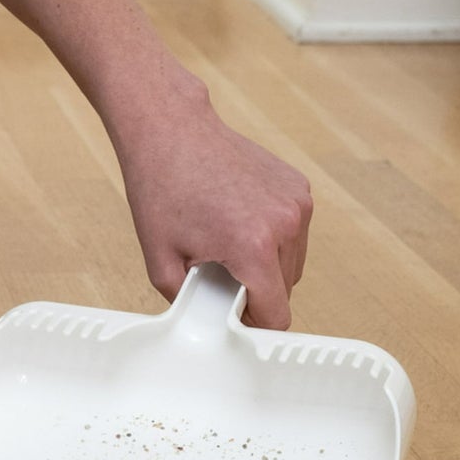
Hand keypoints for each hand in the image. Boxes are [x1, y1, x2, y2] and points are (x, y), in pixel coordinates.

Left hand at [113, 84, 312, 328]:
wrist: (172, 133)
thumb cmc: (161, 190)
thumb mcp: (160, 262)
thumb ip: (189, 302)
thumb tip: (207, 323)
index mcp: (252, 246)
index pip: (276, 314)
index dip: (254, 326)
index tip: (235, 321)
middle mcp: (284, 224)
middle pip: (285, 290)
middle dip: (254, 293)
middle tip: (216, 275)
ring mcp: (297, 203)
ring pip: (292, 264)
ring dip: (265, 267)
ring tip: (225, 246)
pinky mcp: (299, 188)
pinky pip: (293, 234)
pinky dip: (272, 240)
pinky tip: (237, 222)